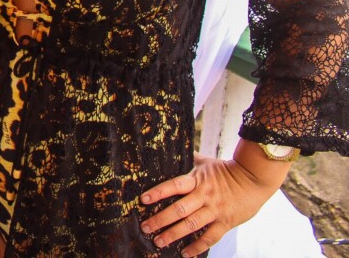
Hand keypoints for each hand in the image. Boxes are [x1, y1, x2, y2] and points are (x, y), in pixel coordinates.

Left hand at [139, 148, 287, 256]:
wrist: (254, 179)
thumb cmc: (226, 169)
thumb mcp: (206, 162)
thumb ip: (189, 160)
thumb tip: (173, 149)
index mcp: (197, 180)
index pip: (174, 186)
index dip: (159, 192)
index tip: (143, 199)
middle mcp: (204, 196)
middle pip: (179, 209)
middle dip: (160, 219)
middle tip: (145, 227)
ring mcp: (215, 210)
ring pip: (191, 225)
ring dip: (173, 234)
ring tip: (159, 241)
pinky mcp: (225, 222)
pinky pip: (210, 237)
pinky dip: (197, 247)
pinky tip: (185, 254)